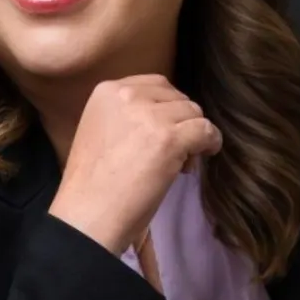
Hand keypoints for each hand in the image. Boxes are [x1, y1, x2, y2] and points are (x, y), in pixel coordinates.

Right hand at [48, 75, 221, 254]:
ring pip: (193, 113)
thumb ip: (127, 115)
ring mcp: (150, 116)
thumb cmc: (92, 184)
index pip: (155, 84)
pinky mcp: (169, 139)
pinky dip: (211, 143)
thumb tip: (167, 116)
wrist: (87, 215)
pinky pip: (206, 130)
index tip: (165, 129)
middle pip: (177, 97)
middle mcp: (128, 95)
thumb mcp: (100, 131)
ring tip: (183, 161)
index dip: (167, 107)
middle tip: (175, 150)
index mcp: (108, 91)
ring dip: (194, 134)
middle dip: (181, 120)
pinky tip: (205, 155)